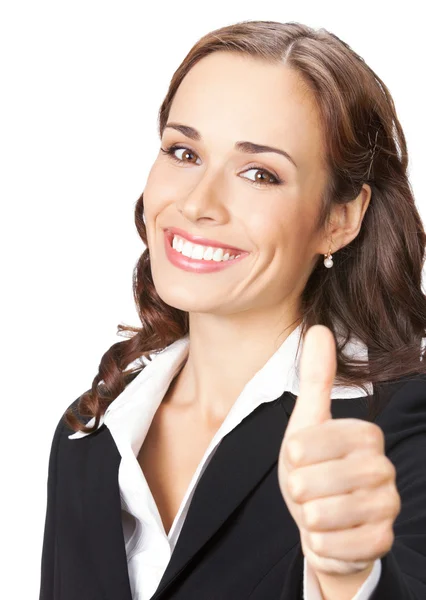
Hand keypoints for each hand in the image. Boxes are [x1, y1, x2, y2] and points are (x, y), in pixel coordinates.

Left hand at [278, 325, 400, 575]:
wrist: (319, 520)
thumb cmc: (311, 467)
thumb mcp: (307, 422)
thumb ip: (317, 379)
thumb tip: (319, 328)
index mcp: (366, 436)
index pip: (321, 439)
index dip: (298, 451)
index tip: (294, 456)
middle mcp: (383, 468)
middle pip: (326, 479)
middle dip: (302, 486)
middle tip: (302, 488)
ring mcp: (386, 506)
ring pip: (332, 514)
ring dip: (310, 515)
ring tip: (313, 510)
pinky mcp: (382, 541)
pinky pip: (343, 546)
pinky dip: (322, 542)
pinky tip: (325, 534)